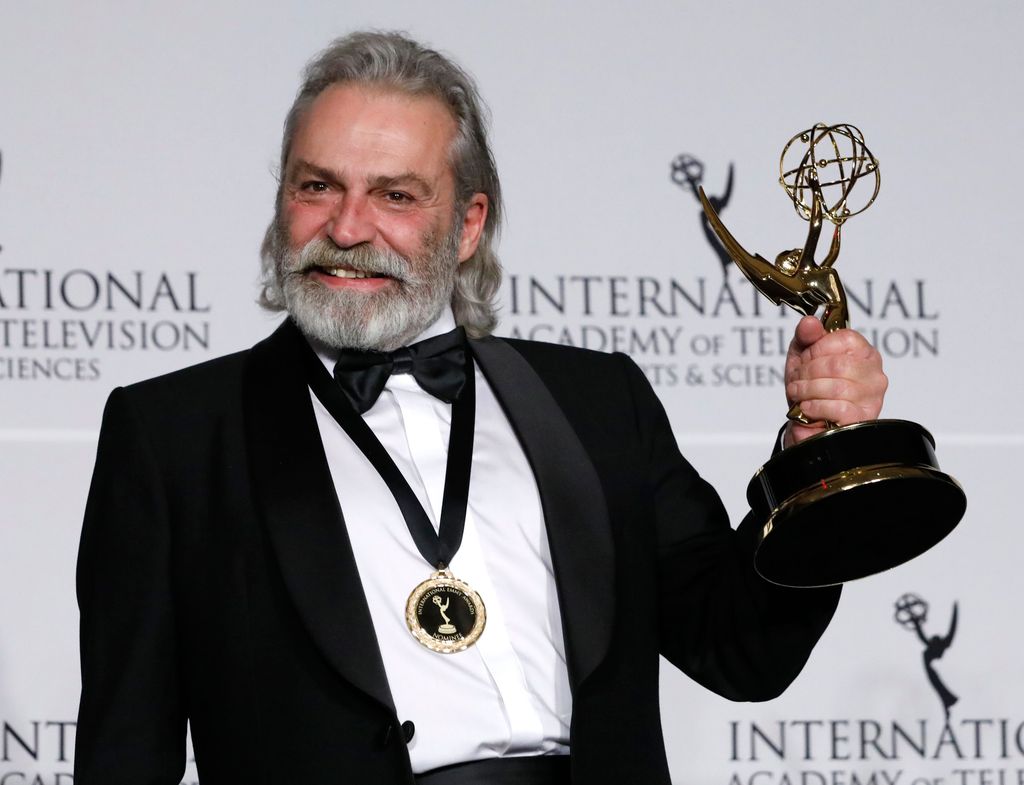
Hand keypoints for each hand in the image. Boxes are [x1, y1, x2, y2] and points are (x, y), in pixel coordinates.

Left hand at [783, 316, 887, 446]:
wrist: (806, 422)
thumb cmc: (810, 385)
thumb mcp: (803, 355)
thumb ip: (806, 336)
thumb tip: (810, 322)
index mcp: (864, 353)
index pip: (845, 339)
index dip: (817, 348)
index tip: (805, 359)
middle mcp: (875, 374)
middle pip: (838, 364)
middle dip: (808, 372)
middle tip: (797, 380)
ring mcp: (872, 398)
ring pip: (837, 387)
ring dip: (807, 390)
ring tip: (798, 393)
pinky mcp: (863, 418)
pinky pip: (838, 407)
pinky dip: (815, 407)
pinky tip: (808, 407)